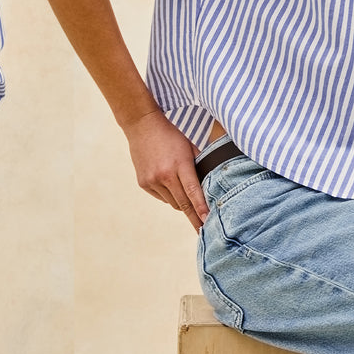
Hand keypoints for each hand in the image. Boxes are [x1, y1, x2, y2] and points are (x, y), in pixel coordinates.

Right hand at [121, 110, 208, 230]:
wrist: (142, 126)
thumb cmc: (170, 135)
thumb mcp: (189, 146)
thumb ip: (200, 165)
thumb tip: (211, 185)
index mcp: (179, 164)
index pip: (193, 192)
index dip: (201, 209)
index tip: (207, 223)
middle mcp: (164, 175)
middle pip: (183, 204)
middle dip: (194, 217)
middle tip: (203, 228)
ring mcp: (152, 180)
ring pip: (173, 203)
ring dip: (181, 201)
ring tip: (181, 186)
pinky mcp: (143, 183)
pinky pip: (162, 198)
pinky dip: (168, 195)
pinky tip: (167, 181)